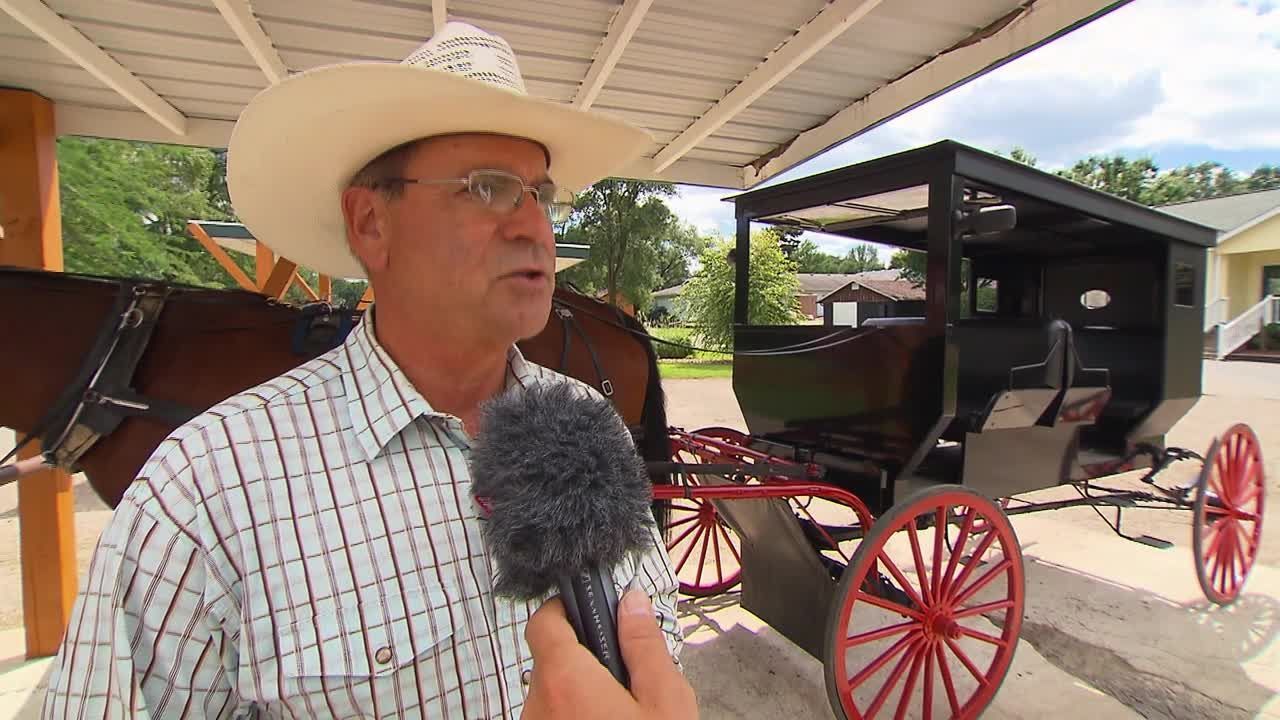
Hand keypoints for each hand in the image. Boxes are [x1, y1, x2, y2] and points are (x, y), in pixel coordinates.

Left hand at [522, 589, 696, 718]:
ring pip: (553, 693)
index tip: (590, 610)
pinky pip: (553, 717)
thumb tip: (633, 603)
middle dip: (584, 658)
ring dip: (581, 692)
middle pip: (551, 659)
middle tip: (622, 673)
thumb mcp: (664, 700)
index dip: (565, 608)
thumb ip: (644, 646)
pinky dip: (576, 715)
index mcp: (566, 681)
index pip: (543, 622)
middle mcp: (538, 706)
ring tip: (621, 709)